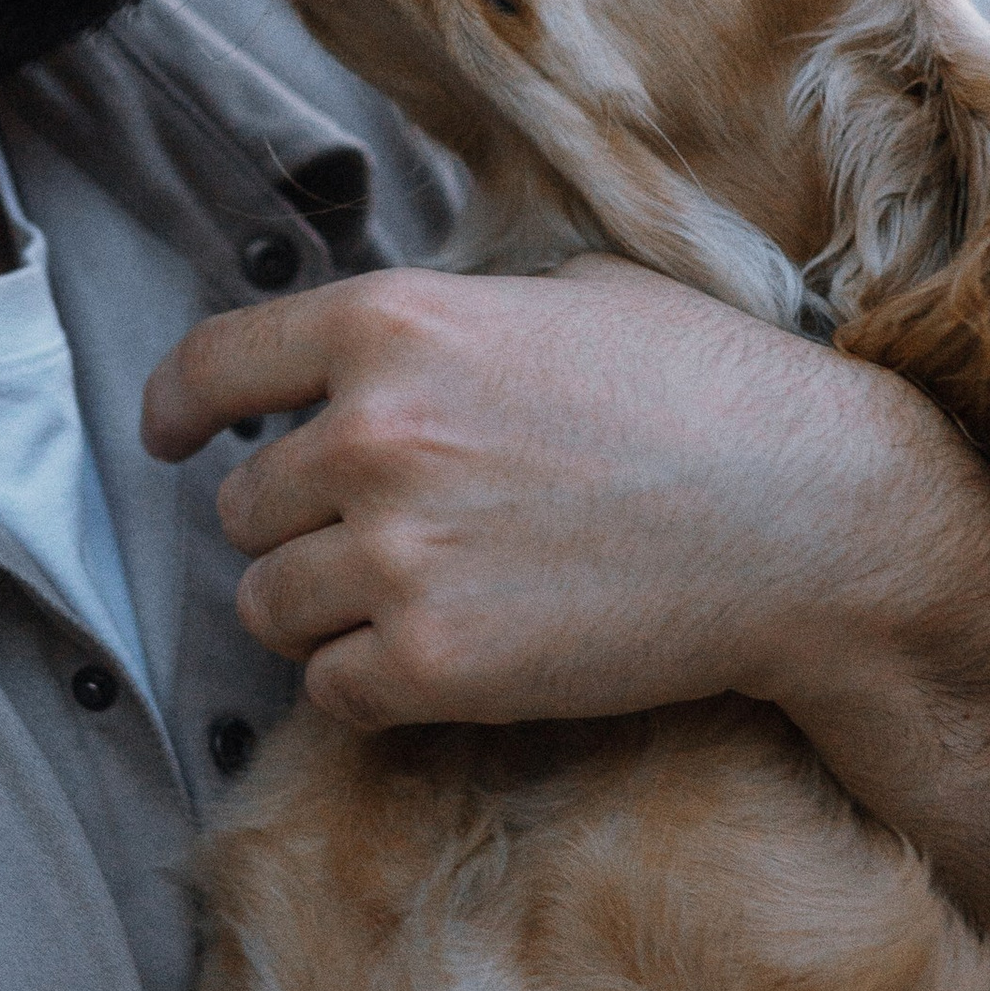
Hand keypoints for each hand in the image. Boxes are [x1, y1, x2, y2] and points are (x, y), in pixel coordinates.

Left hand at [146, 257, 989, 990]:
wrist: (817, 525)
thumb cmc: (716, 398)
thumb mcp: (573, 297)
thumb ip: (450, 321)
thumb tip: (379, 353)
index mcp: (397, 323)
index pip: (216, 366)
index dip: (181, 407)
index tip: (173, 438)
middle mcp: (372, 433)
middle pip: (242, 508)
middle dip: (299, 526)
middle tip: (395, 537)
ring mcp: (396, 553)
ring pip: (268, 607)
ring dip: (325, 611)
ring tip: (427, 600)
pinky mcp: (431, 664)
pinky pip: (329, 693)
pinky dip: (371, 688)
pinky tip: (451, 659)